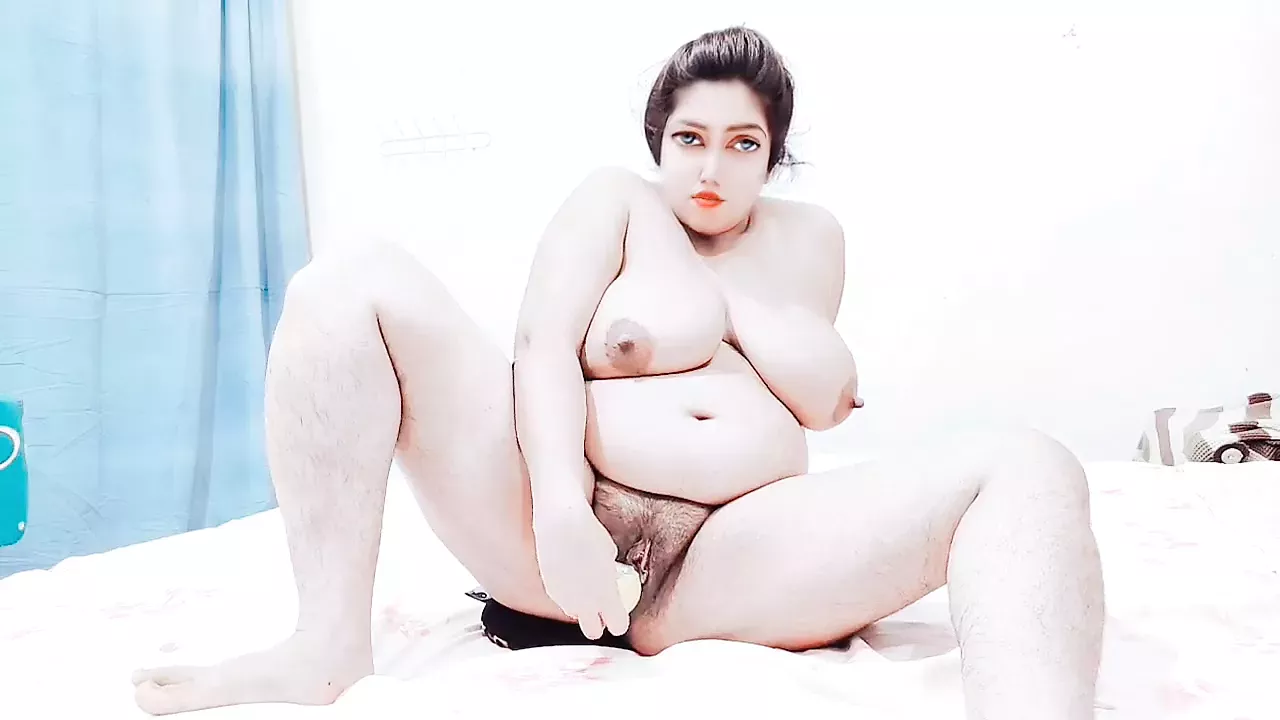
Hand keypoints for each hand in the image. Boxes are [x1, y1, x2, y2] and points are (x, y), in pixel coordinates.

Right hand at [532, 500, 630, 639]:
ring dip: (581, 609)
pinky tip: (570, 578)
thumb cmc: (589, 533)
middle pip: (593, 632)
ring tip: (585, 589)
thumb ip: (611, 573)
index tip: (620, 614)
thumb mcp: (610, 554)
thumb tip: (611, 576)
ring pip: (575, 615)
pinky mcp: (550, 589)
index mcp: (606, 596)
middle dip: (598, 625)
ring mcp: (565, 598)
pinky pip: (561, 600)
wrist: (561, 522)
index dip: (619, 621)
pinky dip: (567, 595)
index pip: (618, 625)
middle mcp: (585, 603)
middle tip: (602, 612)